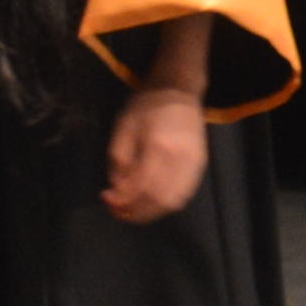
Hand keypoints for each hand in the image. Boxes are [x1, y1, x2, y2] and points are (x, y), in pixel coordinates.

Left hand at [104, 82, 208, 222]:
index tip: (106, 199)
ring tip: (130, 212)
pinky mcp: (200, 167)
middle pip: (159, 199)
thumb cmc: (146, 107)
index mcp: (158, 146)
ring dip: (150, 212)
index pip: (141, 184)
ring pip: (174, 202)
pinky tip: (149, 204)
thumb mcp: (123, 127)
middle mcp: (180, 160)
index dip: (123, 198)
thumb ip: (119, 158)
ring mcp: (194, 165)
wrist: (179, 93)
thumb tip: (116, 188)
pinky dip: (165, 205)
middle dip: (136, 211)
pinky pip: (184, 195)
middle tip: (116, 211)